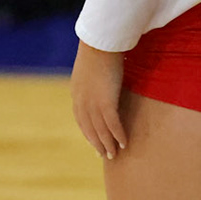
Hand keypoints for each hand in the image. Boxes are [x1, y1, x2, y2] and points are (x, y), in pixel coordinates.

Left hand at [71, 41, 127, 160]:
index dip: (87, 132)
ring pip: (100, 130)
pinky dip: (118, 135)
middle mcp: (82, 102)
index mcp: (76, 93)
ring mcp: (93, 104)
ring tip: (114, 155)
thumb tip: (100, 78)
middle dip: (97, 143)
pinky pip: (112, 125)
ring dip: (107, 144)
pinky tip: (124, 143)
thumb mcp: (90, 66)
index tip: (93, 142)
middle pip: (89, 128)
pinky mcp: (106, 102)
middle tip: (104, 155)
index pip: (81, 119)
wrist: (99, 43)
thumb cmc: (98, 49)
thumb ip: (92, 78)